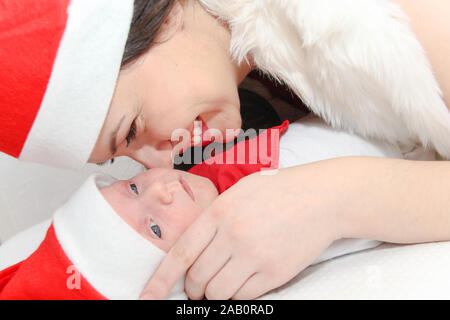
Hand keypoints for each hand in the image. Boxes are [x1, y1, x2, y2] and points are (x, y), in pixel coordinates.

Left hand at [140, 161, 346, 299]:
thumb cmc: (278, 190)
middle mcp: (233, 236)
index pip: (181, 254)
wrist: (321, 197)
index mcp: (219, 212)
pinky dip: (236, 296)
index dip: (161, 280)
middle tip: (197, 286)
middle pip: (196, 279)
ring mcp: (255, 256)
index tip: (148, 297)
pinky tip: (241, 284)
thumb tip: (194, 248)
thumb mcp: (239, 191)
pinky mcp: (275, 273)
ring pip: (217, 293)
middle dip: (192, 289)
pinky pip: (243, 297)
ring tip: (220, 284)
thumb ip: (214, 217)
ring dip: (213, 295)